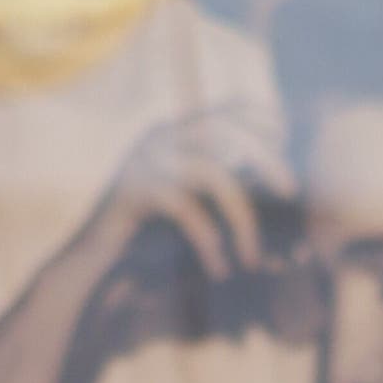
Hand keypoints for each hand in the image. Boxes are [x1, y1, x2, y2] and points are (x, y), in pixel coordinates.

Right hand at [64, 103, 302, 357]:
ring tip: (252, 259)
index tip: (292, 151)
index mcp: (176, 134)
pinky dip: (209, 240)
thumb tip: (284, 207)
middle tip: (291, 195)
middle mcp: (160, 138)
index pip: (229, 113)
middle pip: (227, 133)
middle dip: (266, 161)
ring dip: (242, 218)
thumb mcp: (194, 213)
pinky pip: (184, 208)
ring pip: (212, 174)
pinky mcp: (131, 191)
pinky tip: (219, 269)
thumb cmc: (146, 243)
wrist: (90, 265)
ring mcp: (144, 161)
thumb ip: (229, 201)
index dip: (265, 123)